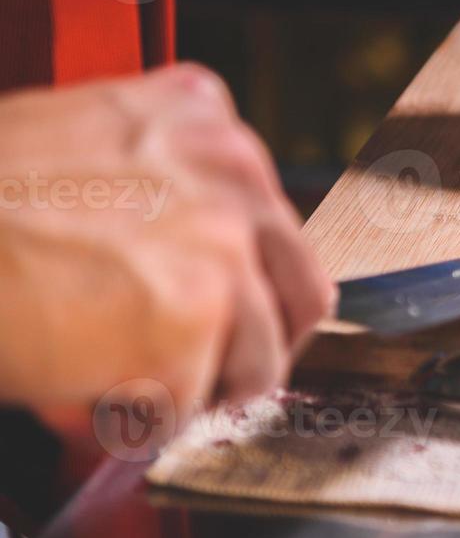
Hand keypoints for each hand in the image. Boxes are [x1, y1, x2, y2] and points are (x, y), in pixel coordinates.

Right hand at [0, 65, 335, 414]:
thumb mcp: (80, 145)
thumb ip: (163, 187)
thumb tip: (210, 258)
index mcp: (204, 116)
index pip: (274, 222)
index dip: (246, 284)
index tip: (221, 312)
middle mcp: (232, 169)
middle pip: (300, 291)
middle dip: (255, 346)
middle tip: (205, 375)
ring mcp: (221, 243)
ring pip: (255, 360)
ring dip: (191, 390)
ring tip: (111, 378)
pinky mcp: (193, 316)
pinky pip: (187, 405)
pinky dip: (135, 421)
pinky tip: (81, 391)